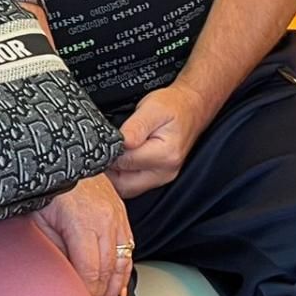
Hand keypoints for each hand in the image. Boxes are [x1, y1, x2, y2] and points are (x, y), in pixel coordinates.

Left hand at [33, 174, 134, 295]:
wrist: (64, 156)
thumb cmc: (46, 187)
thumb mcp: (39, 220)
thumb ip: (53, 249)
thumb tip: (63, 277)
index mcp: (82, 224)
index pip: (90, 272)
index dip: (87, 295)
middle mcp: (105, 221)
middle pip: (108, 270)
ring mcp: (117, 217)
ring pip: (122, 261)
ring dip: (116, 289)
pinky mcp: (121, 213)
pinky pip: (129, 247)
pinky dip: (125, 270)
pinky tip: (120, 287)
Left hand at [111, 82, 212, 199]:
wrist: (191, 108)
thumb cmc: (174, 106)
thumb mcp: (153, 108)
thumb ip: (135, 127)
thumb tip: (118, 143)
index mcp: (165, 155)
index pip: (124, 162)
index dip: (109, 152)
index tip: (104, 140)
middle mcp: (165, 172)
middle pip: (123, 184)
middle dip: (108, 169)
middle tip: (104, 149)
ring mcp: (162, 177)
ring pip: (127, 188)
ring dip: (114, 175)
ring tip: (113, 152)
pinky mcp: (158, 178)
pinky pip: (133, 185)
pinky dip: (122, 175)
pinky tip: (121, 159)